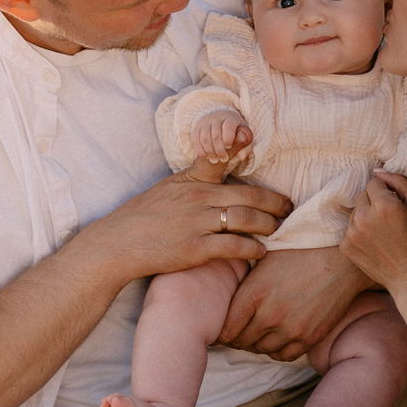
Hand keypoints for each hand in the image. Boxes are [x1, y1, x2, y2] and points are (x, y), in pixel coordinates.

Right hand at [72, 165, 291, 279]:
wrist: (119, 244)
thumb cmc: (144, 216)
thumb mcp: (170, 186)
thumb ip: (198, 175)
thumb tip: (223, 164)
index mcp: (193, 181)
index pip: (225, 160)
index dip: (248, 155)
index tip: (266, 161)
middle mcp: (198, 198)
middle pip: (249, 196)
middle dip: (274, 203)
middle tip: (288, 209)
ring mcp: (197, 223)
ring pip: (245, 219)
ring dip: (268, 225)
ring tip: (278, 230)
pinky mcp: (196, 248)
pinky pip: (233, 246)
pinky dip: (252, 248)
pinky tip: (260, 251)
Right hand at [188, 113, 253, 168]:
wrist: (221, 121)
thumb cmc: (236, 132)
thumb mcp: (243, 137)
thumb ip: (245, 146)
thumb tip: (241, 157)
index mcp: (231, 118)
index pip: (228, 126)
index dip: (228, 138)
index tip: (229, 146)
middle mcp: (217, 118)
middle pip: (216, 135)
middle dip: (219, 150)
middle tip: (224, 159)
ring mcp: (206, 123)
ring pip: (205, 138)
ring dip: (210, 151)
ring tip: (215, 160)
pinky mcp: (197, 129)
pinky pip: (196, 140)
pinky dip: (200, 150)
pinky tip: (206, 157)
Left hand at [219, 245, 371, 360]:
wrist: (340, 259)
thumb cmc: (300, 252)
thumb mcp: (264, 259)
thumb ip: (245, 283)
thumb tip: (225, 297)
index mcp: (255, 292)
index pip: (227, 329)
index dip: (222, 332)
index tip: (223, 331)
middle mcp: (271, 314)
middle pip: (242, 342)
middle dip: (237, 339)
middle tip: (238, 334)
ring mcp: (291, 329)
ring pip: (262, 350)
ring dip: (257, 344)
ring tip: (258, 335)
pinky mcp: (310, 337)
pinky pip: (284, 356)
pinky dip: (277, 350)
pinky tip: (277, 339)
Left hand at [341, 171, 406, 292]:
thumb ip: (399, 182)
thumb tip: (378, 172)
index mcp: (383, 205)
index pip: (374, 183)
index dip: (387, 193)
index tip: (396, 207)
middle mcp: (363, 217)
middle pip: (362, 195)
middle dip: (374, 203)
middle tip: (390, 221)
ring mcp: (351, 233)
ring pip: (355, 211)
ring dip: (366, 217)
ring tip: (383, 233)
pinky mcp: (345, 246)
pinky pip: (350, 228)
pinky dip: (359, 232)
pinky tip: (374, 243)